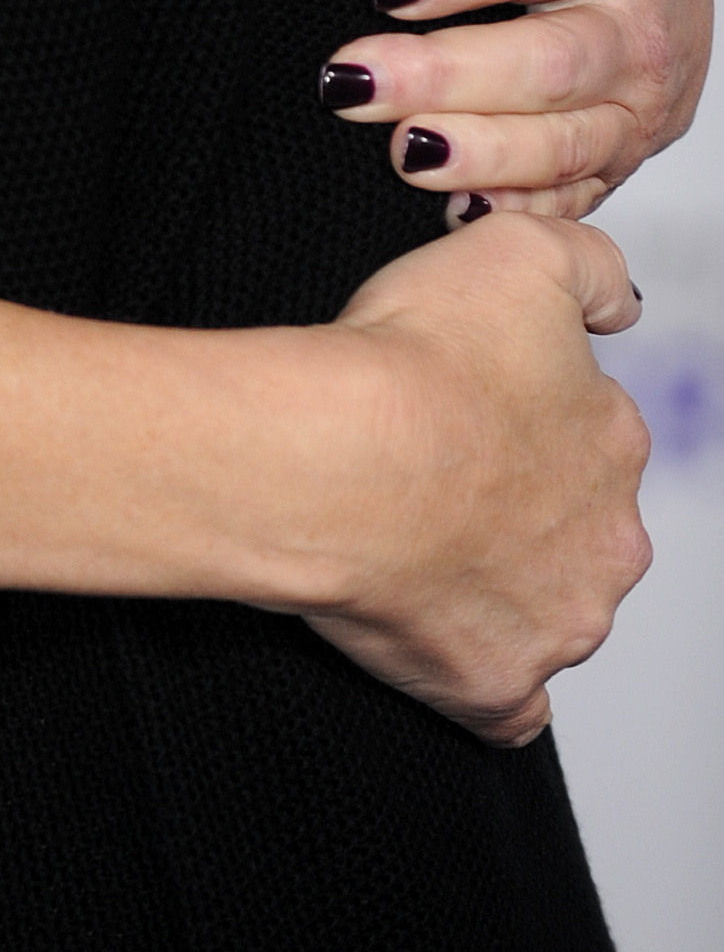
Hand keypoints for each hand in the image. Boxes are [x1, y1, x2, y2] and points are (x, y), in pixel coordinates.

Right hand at [291, 213, 648, 746]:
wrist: (333, 457)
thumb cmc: (410, 360)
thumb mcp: (519, 250)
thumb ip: (593, 266)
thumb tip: (617, 303)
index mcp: (613, 443)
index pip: (591, 427)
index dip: (522, 406)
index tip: (466, 394)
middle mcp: (605, 542)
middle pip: (577, 525)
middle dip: (522, 504)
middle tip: (436, 468)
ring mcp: (555, 624)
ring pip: (549, 607)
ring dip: (500, 581)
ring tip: (414, 537)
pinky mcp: (494, 687)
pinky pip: (506, 701)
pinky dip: (481, 672)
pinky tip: (439, 633)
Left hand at [320, 0, 711, 218]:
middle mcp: (628, 36)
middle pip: (543, 64)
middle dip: (444, 76)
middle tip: (355, 77)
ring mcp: (624, 110)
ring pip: (557, 143)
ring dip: (476, 153)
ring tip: (399, 148)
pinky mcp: (612, 163)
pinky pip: (570, 199)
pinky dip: (515, 210)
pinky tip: (454, 210)